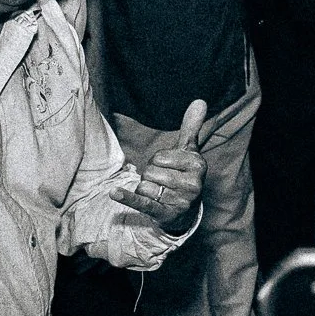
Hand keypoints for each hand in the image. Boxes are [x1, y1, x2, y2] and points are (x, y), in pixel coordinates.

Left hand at [109, 98, 206, 233]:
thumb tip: (199, 100)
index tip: (169, 169)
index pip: (159, 156)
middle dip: (151, 176)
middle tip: (164, 184)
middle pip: (150, 171)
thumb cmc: (183, 175)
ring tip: (160, 195)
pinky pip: (142, 203)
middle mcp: (193, 184)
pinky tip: (115, 193)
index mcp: (198, 165)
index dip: (158, 161)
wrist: (186, 211)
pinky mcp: (165, 214)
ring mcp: (180, 201)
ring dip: (146, 190)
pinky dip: (127, 198)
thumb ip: (191, 127)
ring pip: (144, 186)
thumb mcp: (189, 152)